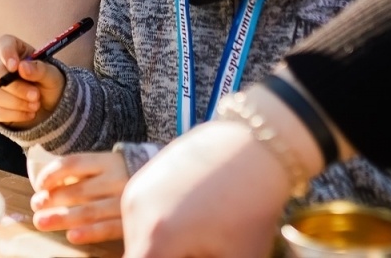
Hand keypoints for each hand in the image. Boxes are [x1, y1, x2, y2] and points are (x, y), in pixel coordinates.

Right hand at [0, 34, 65, 126]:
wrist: (55, 111)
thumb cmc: (53, 87)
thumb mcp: (53, 76)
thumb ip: (40, 70)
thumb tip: (22, 67)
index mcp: (20, 54)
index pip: (5, 43)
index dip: (6, 52)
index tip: (15, 66)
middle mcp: (6, 69)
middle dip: (17, 88)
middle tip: (36, 95)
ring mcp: (0, 89)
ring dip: (18, 103)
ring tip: (36, 105)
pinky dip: (16, 115)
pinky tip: (30, 114)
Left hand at [31, 151, 129, 244]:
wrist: (162, 186)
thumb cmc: (118, 177)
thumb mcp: (102, 166)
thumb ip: (79, 173)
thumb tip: (43, 185)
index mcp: (106, 161)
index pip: (73, 164)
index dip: (51, 173)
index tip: (39, 184)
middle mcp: (116, 179)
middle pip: (78, 190)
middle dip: (52, 199)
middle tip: (36, 205)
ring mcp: (124, 201)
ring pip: (89, 211)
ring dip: (62, 218)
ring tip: (41, 222)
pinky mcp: (130, 221)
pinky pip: (107, 228)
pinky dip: (89, 233)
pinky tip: (72, 236)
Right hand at [121, 121, 292, 257]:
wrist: (255, 143)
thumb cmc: (251, 204)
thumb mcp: (237, 257)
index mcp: (156, 238)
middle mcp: (135, 211)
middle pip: (139, 255)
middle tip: (201, 250)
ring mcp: (137, 189)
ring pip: (139, 238)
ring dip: (161, 248)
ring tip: (201, 238)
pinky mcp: (144, 175)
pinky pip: (142, 214)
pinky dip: (161, 227)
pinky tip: (195, 221)